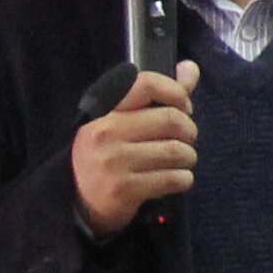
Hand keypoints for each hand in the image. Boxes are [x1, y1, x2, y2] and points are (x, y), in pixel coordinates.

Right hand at [74, 61, 198, 236]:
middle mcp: (104, 132)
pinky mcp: (124, 190)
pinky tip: (176, 179)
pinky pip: (173, 178)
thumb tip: (190, 68)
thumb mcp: (122, 122)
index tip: (184, 107)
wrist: (82, 205)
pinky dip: (183, 179)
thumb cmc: (109, 156)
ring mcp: (113, 162)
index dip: (176, 92)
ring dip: (188, 157)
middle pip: (170, 119)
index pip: (146, 84)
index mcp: (102, 110)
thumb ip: (158, 96)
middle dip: (189, 130)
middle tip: (186, 140)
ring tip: (181, 161)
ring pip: (176, 151)